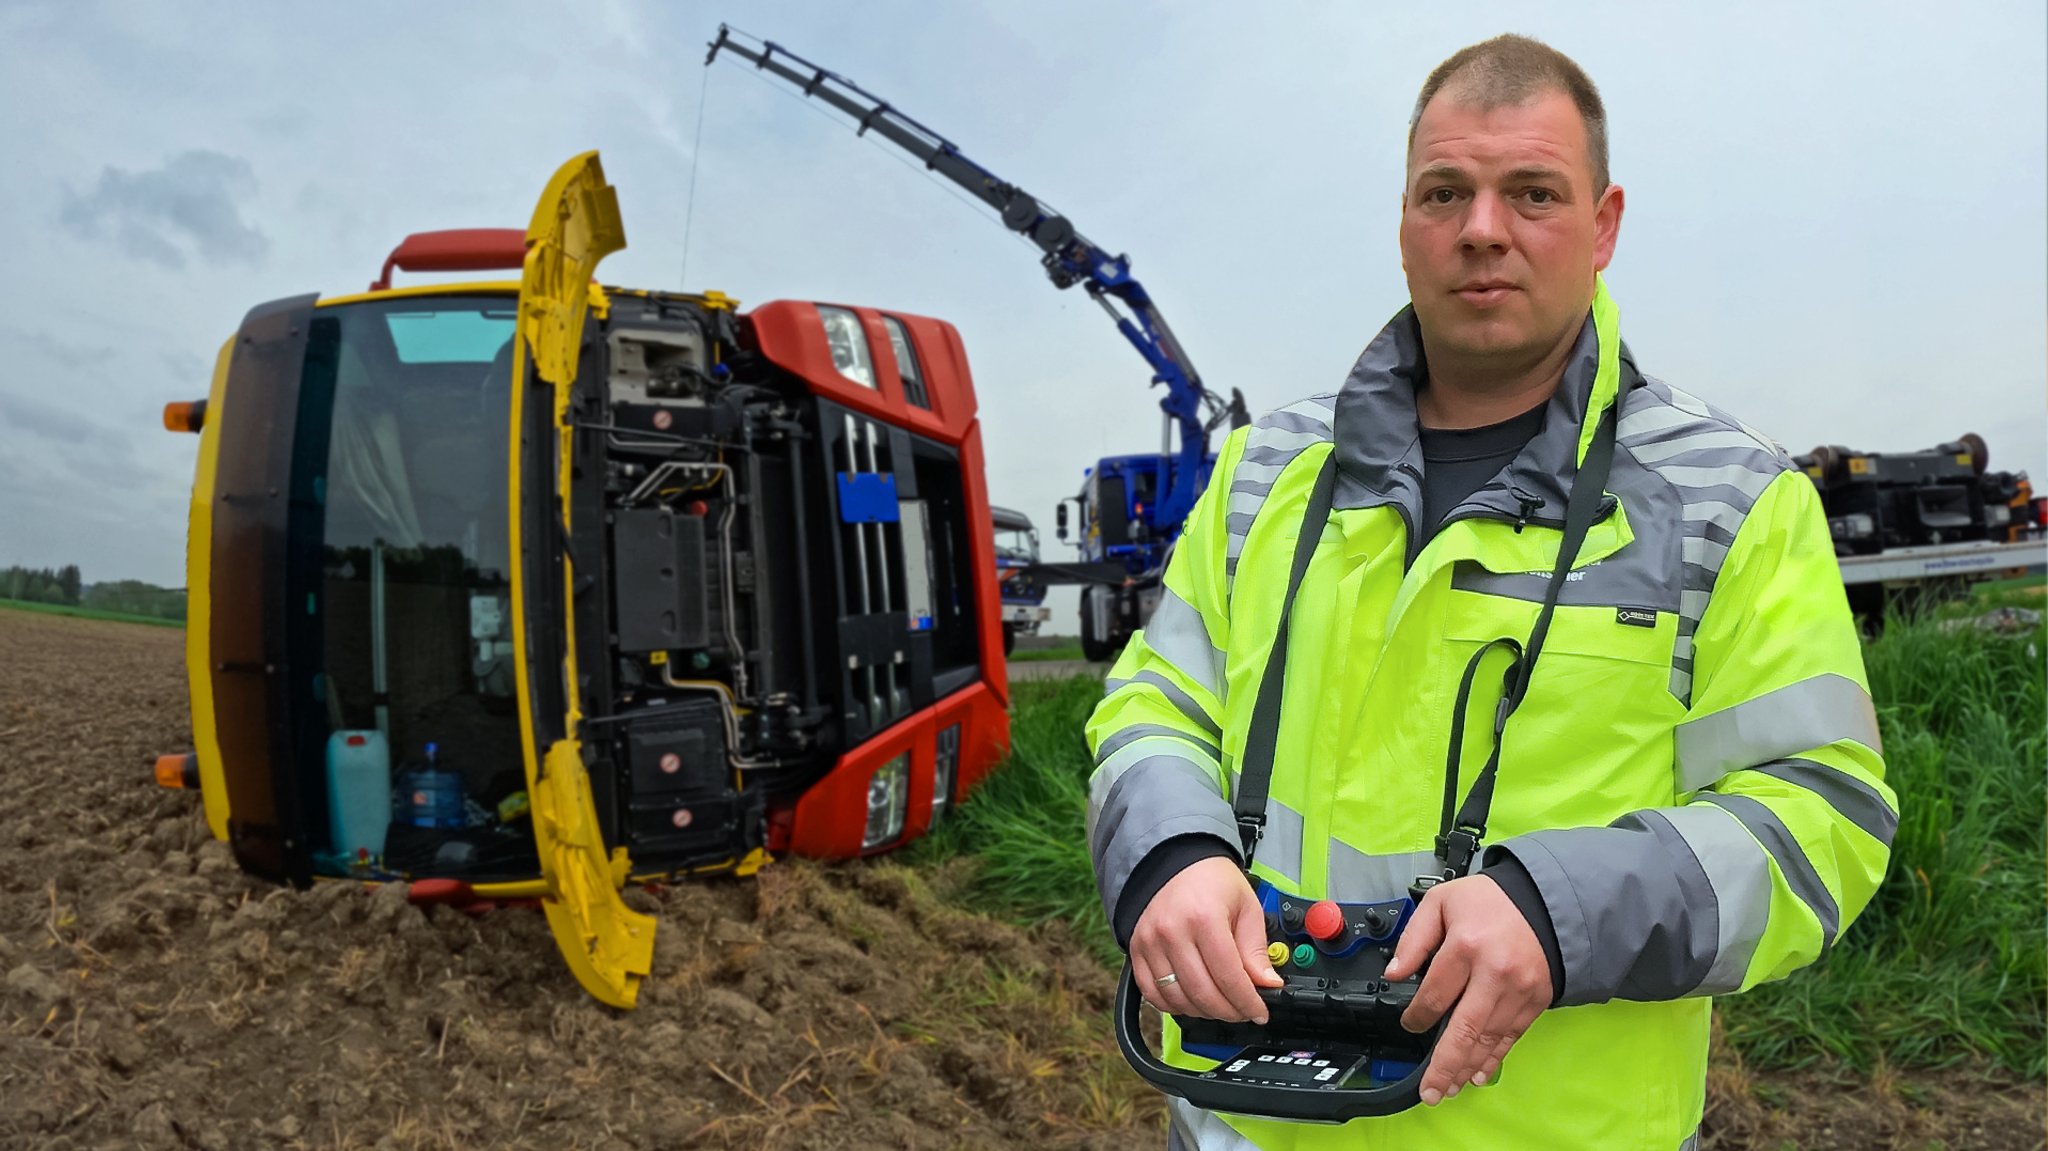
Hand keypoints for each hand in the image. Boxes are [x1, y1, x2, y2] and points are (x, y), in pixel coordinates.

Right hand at [1129, 856, 1284, 1022]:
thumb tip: (1267, 984)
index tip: (1259, 1011)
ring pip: (1178, 999)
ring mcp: (1150, 943)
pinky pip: (1152, 993)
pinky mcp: (1137, 951)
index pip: (1229, 977)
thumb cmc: (1211, 880)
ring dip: (1203, 1012)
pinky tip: (1192, 1001)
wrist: (1173, 861)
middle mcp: (1173, 932)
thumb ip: (1256, 949)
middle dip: (1229, 1011)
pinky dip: (1174, 1006)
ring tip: (1220, 1006)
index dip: (1247, 1002)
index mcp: (1204, 918)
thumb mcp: (1246, 906)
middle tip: (1243, 1011)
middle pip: (1203, 993)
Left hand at [1383, 874, 1551, 1106]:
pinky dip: (1493, 1059)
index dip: (1417, 1017)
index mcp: (1466, 945)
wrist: (1543, 901)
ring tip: (1447, 1089)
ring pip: (1488, 1040)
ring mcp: (1519, 990)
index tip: (1409, 1024)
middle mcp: (1495, 972)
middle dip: (1444, 1065)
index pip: (1435, 995)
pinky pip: (1511, 1037)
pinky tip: (1476, 1074)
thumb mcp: (1440, 903)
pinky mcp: (1536, 1001)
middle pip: (1464, 1029)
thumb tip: (1394, 974)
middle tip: (1430, 1092)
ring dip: (1466, 1068)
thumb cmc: (1488, 902)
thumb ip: (1413, 939)